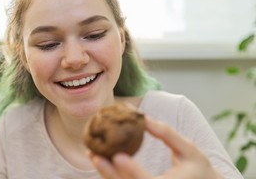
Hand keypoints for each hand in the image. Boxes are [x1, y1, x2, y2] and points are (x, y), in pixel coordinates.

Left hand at [88, 117, 223, 178]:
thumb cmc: (198, 169)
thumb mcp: (189, 150)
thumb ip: (168, 134)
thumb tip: (144, 118)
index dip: (132, 170)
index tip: (117, 156)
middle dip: (110, 172)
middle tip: (95, 156)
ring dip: (106, 174)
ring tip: (92, 155)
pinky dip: (111, 175)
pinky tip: (101, 161)